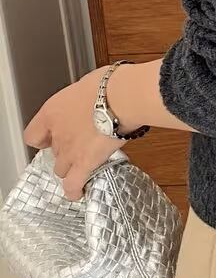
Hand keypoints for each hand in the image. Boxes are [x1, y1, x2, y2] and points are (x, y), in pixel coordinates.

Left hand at [24, 69, 120, 199]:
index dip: (43, 138)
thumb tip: (94, 99)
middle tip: (80, 145)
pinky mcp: (85, 163)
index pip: (34, 134)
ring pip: (60, 169)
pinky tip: (79, 192)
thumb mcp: (88, 85)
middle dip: (64, 151)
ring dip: (71, 167)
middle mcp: (56, 134)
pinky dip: (74, 190)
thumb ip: (84, 99)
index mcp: (53, 112)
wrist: (120, 97)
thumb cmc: (109, 85)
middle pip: (52, 152)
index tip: (50, 138)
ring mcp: (69, 151)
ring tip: (83, 165)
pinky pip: (73, 184)